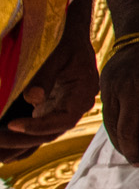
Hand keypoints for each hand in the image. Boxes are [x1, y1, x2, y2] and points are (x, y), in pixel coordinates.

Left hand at [0, 13, 101, 154]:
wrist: (73, 38)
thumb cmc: (66, 43)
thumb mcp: (57, 55)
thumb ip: (45, 77)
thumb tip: (33, 98)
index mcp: (81, 96)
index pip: (62, 121)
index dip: (38, 126)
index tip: (13, 125)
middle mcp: (74, 109)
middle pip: (50, 133)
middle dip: (22, 139)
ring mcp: (62, 112)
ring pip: (42, 136)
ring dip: (20, 144)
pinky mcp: (51, 111)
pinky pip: (38, 131)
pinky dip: (22, 140)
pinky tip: (5, 150)